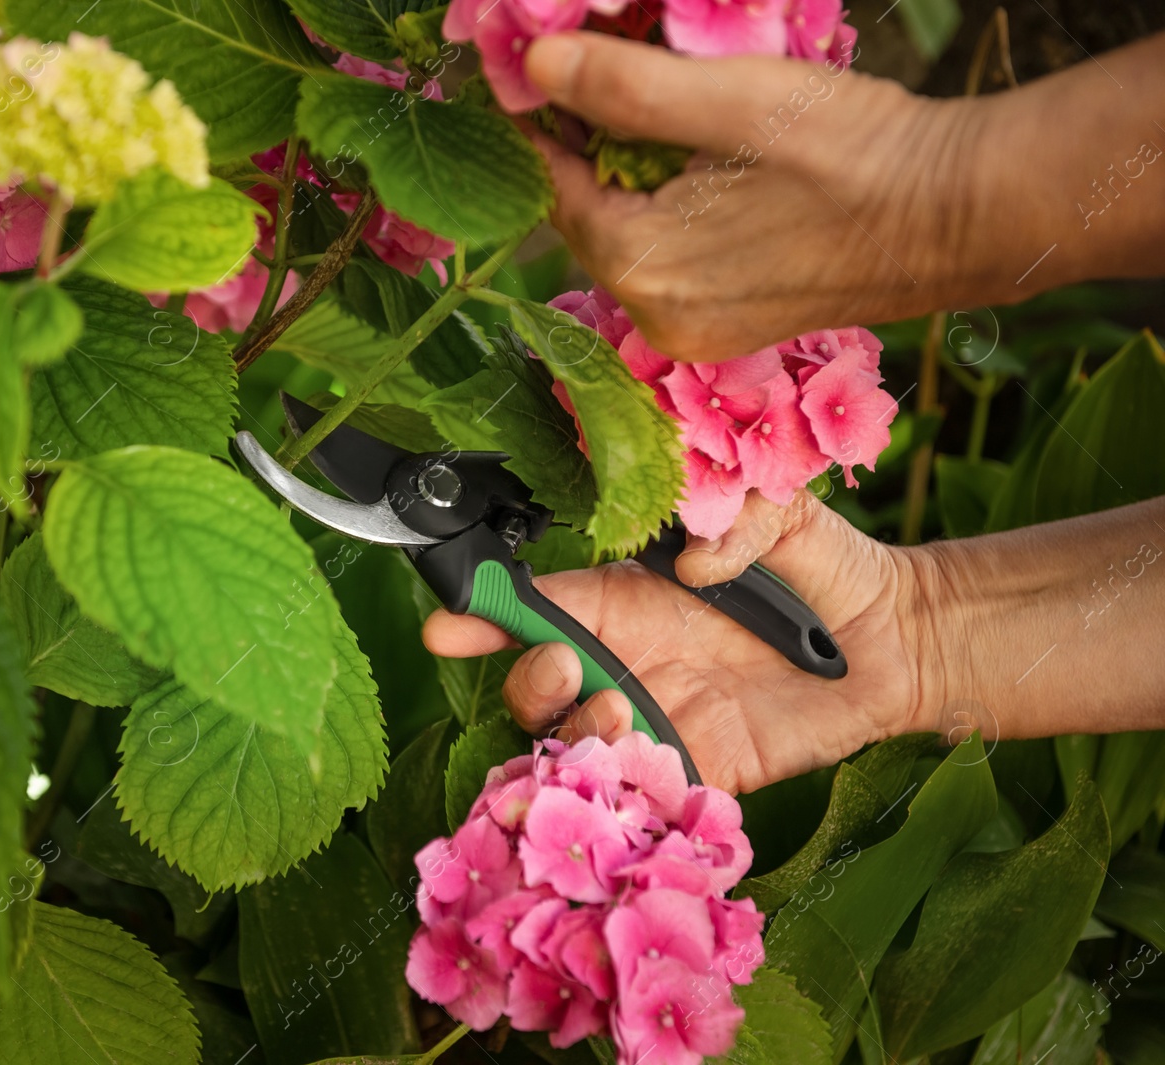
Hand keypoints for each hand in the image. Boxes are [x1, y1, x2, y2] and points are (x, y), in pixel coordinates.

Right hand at [422, 491, 943, 793]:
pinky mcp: (699, 770)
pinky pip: (640, 793)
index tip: (448, 626)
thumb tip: (692, 564)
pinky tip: (647, 769)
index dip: (485, 615)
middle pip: (536, 685)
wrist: (898, 643)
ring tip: (620, 713)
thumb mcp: (785, 512)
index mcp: (626, 598)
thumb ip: (738, 518)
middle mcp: (628, 660)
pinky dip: (626, 791)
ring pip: (575, 744)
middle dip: (528, 680)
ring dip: (576, 735)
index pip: (536, 608)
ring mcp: (657, 718)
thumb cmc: (827, 569)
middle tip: (567, 667)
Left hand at [521, 33, 1004, 359]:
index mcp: (646, 270)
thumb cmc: (859, 155)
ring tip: (643, 102)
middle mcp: (659, 317)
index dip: (541, 121)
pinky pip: (670, 257)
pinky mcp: (732, 324)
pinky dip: (665, 207)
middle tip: (587, 68)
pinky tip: (692, 159)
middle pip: (588, 215)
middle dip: (585, 143)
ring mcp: (696, 329)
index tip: (530, 66)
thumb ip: (625, 86)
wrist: (964, 215)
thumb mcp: (733, 101)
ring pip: (628, 235)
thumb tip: (533, 65)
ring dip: (627, 172)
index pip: (555, 188)